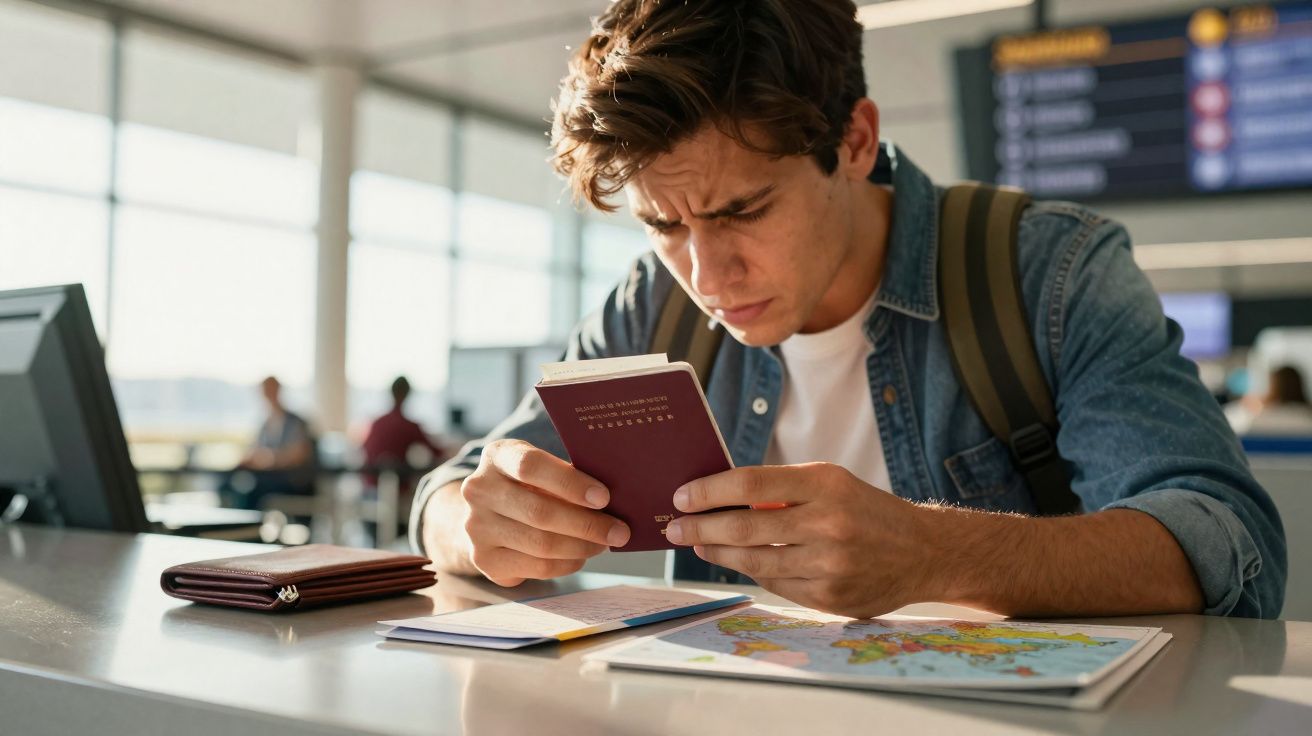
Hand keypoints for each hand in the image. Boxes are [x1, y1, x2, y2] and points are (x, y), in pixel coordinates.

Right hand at [459, 439, 630, 586]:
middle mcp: (479, 490)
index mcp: (497, 456)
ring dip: (581, 547)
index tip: (604, 497)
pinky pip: (537, 566)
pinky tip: (581, 556)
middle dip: (587, 524)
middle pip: (540, 512)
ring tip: (604, 544)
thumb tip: (613, 500)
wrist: (484, 515)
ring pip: (541, 544)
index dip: (570, 483)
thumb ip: (567, 476)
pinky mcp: (484, 559)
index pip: (531, 466)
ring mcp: (477, 527)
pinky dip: (567, 564)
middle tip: (619, 531)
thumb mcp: (540, 469)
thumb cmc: (526, 486)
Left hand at [665, 463, 931, 617]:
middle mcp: (828, 524)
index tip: (682, 496)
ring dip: (718, 553)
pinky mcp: (830, 598)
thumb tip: (719, 498)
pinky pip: (776, 585)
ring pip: (755, 561)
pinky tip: (735, 562)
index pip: (751, 484)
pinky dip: (751, 572)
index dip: (710, 491)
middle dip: (701, 527)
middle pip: (745, 527)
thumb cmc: (867, 510)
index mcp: (826, 485)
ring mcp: (829, 565)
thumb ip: (781, 489)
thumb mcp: (831, 482)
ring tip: (698, 544)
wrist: (924, 552)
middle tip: (675, 526)